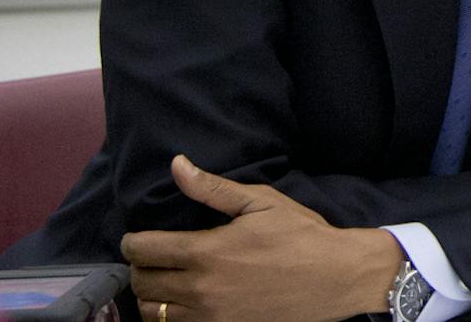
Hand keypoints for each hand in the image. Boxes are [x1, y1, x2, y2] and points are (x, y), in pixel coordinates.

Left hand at [121, 155, 402, 321]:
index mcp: (206, 252)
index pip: (143, 250)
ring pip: (152, 312)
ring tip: (166, 282)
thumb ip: (212, 188)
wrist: (337, 278)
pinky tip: (184, 303)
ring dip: (152, 296)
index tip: (140, 238)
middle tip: (154, 258)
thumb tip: (177, 165)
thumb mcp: (261, 202)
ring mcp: (209, 317)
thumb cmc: (301, 235)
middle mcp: (200, 289)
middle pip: (141, 283)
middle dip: (141, 267)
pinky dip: (170, 316)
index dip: (133, 241)